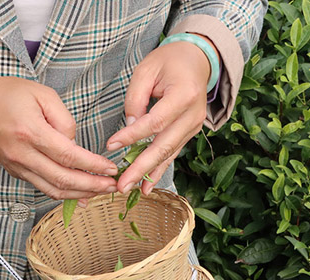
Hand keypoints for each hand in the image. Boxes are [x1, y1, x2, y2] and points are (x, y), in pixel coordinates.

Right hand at [0, 69, 117, 199]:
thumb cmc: (10, 95)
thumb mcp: (43, 94)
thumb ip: (64, 120)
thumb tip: (76, 145)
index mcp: (30, 131)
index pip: (67, 155)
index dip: (92, 166)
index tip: (110, 168)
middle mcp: (21, 154)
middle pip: (61, 179)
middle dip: (91, 186)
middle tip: (112, 186)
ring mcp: (17, 166)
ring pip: (52, 189)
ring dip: (80, 194)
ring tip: (102, 192)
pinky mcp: (16, 171)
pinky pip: (43, 187)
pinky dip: (64, 192)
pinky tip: (81, 192)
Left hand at [105, 37, 215, 194]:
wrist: (198, 60)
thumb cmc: (169, 61)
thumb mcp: (147, 70)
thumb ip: (136, 99)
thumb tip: (129, 128)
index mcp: (184, 94)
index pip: (155, 122)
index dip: (132, 136)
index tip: (111, 145)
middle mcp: (193, 115)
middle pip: (164, 145)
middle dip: (141, 167)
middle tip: (121, 184)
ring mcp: (194, 126)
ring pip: (169, 153)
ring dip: (148, 173)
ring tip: (129, 189)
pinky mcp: (190, 133)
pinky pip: (172, 153)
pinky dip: (158, 170)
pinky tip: (146, 186)